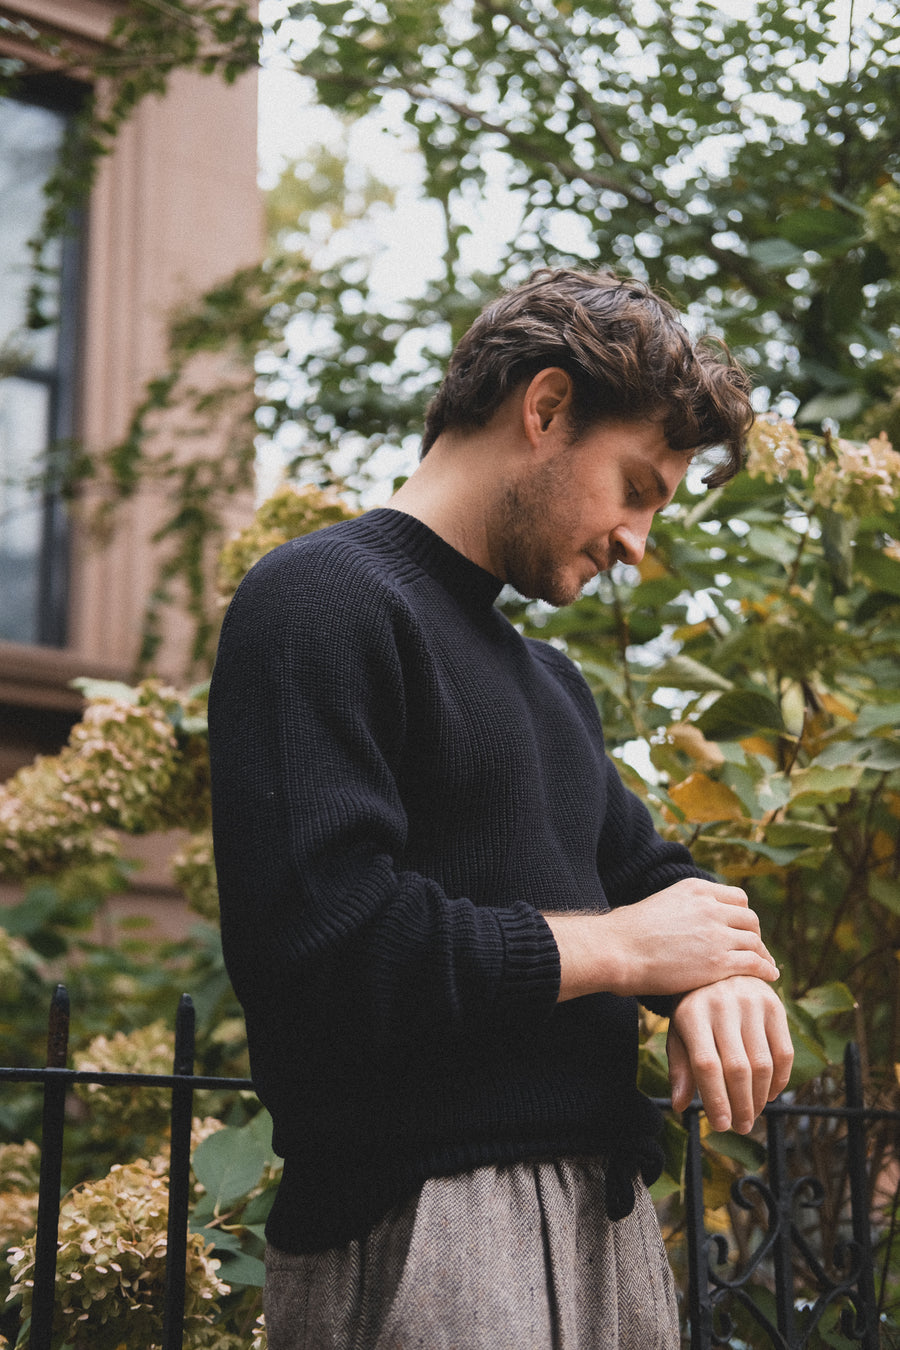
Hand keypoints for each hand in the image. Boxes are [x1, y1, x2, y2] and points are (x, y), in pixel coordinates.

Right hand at [545, 879, 777, 1000]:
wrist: (618, 950)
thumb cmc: (628, 933)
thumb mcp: (660, 903)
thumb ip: (683, 909)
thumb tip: (684, 922)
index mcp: (696, 889)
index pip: (736, 897)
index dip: (740, 915)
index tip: (740, 928)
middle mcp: (710, 907)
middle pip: (749, 918)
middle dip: (752, 934)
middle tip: (753, 949)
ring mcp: (716, 933)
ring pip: (755, 940)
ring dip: (762, 953)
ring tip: (765, 965)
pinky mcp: (719, 961)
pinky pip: (755, 963)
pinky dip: (766, 969)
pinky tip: (770, 977)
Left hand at [667, 976, 793, 1133]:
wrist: (717, 967)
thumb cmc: (694, 1008)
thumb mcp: (679, 1032)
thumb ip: (681, 1067)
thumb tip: (679, 1104)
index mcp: (692, 1013)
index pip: (707, 1065)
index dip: (716, 1099)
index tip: (721, 1125)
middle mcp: (722, 1006)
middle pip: (737, 1068)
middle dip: (741, 1105)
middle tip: (741, 1126)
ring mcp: (751, 1003)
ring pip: (763, 1064)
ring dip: (760, 1097)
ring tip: (753, 1114)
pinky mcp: (774, 1005)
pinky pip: (784, 1051)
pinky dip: (780, 1079)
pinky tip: (770, 1094)